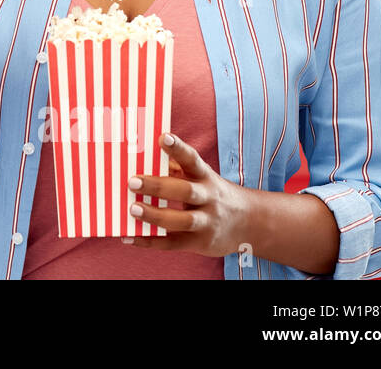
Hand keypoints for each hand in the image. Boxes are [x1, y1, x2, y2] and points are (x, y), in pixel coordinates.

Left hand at [122, 132, 252, 256]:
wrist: (250, 223)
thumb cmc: (212, 194)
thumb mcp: (202, 178)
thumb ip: (177, 168)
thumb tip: (143, 158)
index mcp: (206, 177)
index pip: (193, 160)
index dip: (178, 148)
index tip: (163, 137)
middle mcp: (209, 198)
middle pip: (185, 191)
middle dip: (158, 186)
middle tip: (133, 181)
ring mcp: (206, 222)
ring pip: (182, 220)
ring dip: (156, 215)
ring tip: (133, 209)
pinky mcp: (200, 243)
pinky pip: (173, 244)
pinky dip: (150, 241)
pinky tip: (129, 238)